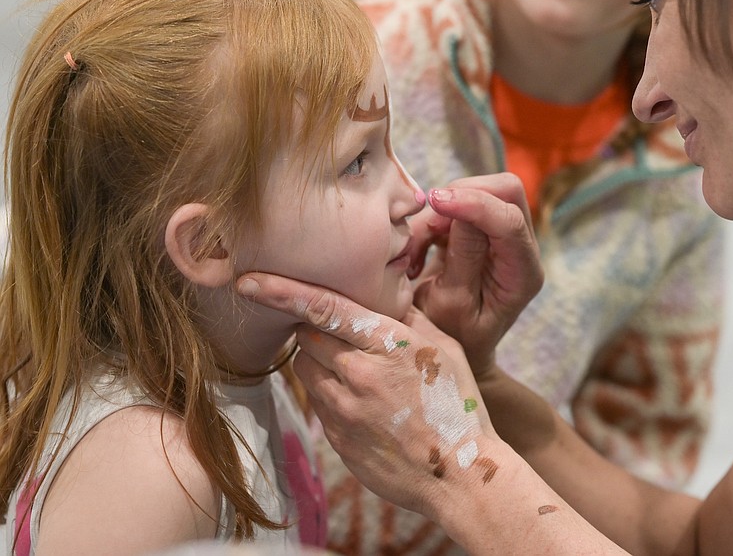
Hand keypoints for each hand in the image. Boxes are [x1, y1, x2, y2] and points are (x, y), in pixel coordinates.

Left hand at [236, 277, 499, 516]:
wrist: (458, 475)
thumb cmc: (458, 405)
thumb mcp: (446, 349)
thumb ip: (410, 318)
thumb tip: (387, 292)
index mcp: (388, 345)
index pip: (324, 308)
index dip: (281, 291)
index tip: (248, 281)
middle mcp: (358, 375)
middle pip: (306, 336)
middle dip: (315, 329)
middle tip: (339, 333)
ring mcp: (343, 411)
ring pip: (305, 369)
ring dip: (318, 361)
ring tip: (353, 370)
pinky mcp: (336, 440)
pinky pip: (317, 403)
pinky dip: (330, 394)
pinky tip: (363, 404)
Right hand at [406, 173, 543, 376]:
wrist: (450, 348)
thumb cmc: (451, 338)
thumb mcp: (451, 305)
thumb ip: (463, 257)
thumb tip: (461, 210)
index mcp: (523, 274)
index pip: (511, 221)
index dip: (475, 205)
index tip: (436, 203)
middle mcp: (522, 248)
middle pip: (506, 190)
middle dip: (462, 196)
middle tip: (426, 229)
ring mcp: (504, 235)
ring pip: (481, 190)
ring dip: (442, 211)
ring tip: (415, 253)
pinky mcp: (483, 228)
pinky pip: (462, 201)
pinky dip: (436, 217)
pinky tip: (420, 249)